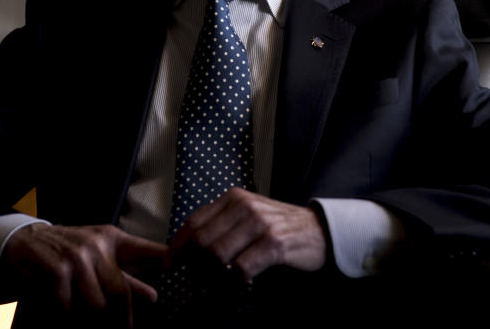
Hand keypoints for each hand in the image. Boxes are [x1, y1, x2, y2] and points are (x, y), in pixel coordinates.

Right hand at [0, 223, 166, 325]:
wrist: (24, 244)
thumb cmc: (70, 251)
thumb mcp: (100, 255)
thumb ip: (127, 274)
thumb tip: (154, 297)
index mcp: (112, 239)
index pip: (145, 251)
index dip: (163, 262)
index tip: (170, 283)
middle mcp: (96, 246)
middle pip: (120, 293)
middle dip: (123, 320)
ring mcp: (75, 259)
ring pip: (96, 305)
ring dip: (96, 324)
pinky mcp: (56, 273)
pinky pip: (71, 310)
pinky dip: (73, 321)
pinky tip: (73, 322)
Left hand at [169, 188, 327, 281]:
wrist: (319, 230)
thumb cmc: (278, 227)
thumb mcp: (248, 216)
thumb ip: (222, 225)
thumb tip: (187, 250)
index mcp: (233, 198)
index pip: (193, 222)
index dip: (177, 247)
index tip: (170, 266)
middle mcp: (243, 206)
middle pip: (201, 241)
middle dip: (192, 267)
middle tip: (193, 283)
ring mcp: (259, 224)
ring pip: (217, 256)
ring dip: (209, 279)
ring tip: (210, 289)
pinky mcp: (274, 244)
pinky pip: (240, 270)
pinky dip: (231, 285)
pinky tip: (232, 290)